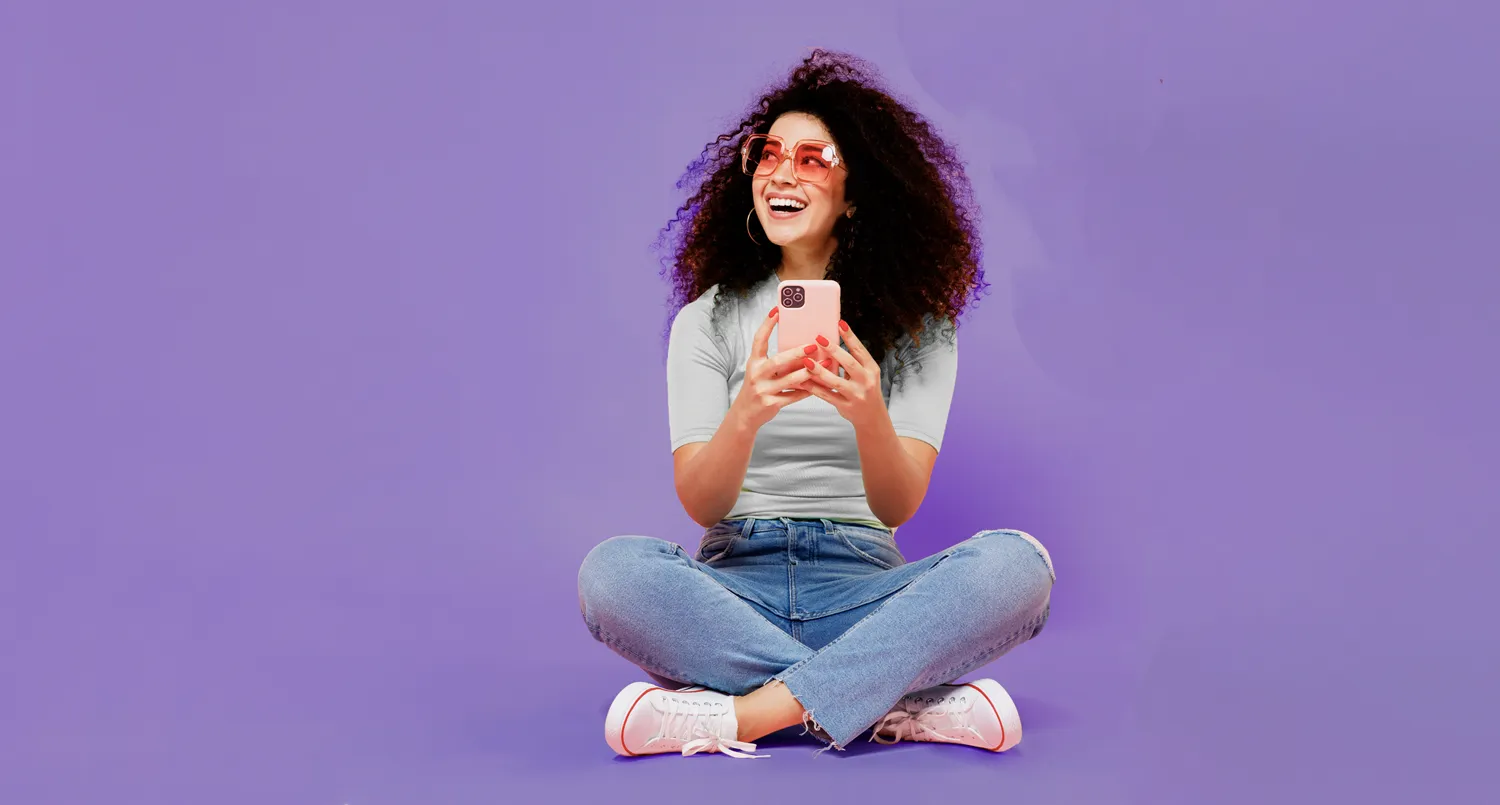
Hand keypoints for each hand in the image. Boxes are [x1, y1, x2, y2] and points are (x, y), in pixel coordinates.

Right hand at [728, 305, 832, 430]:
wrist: (745, 414)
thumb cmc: (758, 388)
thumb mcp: (761, 372)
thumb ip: (777, 361)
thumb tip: (802, 347)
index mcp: (753, 362)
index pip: (759, 340)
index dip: (767, 324)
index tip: (777, 310)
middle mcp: (756, 375)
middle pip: (778, 361)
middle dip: (797, 353)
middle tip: (813, 345)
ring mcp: (763, 390)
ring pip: (789, 380)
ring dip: (808, 372)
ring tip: (824, 364)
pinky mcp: (771, 404)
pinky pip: (793, 396)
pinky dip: (807, 390)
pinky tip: (819, 384)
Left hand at [797, 319, 887, 429]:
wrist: (872, 417)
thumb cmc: (865, 390)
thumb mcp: (866, 374)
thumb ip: (852, 361)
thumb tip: (832, 343)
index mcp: (871, 369)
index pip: (860, 350)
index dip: (850, 336)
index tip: (839, 323)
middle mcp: (866, 381)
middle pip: (849, 363)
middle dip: (833, 350)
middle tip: (818, 338)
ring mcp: (856, 395)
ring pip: (835, 381)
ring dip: (820, 371)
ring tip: (807, 361)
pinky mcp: (845, 406)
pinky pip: (827, 396)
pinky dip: (814, 388)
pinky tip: (803, 381)